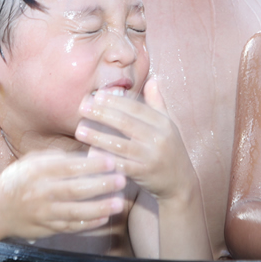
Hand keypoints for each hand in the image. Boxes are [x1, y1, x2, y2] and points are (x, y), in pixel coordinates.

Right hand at [0, 151, 125, 239]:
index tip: (111, 161)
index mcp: (37, 172)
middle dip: (101, 185)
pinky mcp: (46, 229)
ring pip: (75, 212)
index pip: (68, 167)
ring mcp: (43, 213)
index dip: (91, 164)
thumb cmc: (17, 181)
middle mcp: (40, 192)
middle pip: (75, 189)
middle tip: (122, 180)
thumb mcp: (30, 162)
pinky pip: (70, 227)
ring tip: (118, 203)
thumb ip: (55, 157)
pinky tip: (104, 218)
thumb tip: (85, 154)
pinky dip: (88, 224)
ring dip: (99, 208)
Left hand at [75, 79, 195, 202]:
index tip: (97, 95)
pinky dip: (106, 160)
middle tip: (82, 108)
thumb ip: (158, 103)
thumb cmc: (170, 150)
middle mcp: (159, 138)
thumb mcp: (168, 125)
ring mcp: (151, 157)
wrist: (181, 183)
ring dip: (98, 137)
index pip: (136, 107)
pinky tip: (90, 154)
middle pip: (126, 123)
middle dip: (102, 114)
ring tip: (80, 131)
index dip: (115, 101)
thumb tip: (154, 78)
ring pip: (121, 144)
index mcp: (163, 123)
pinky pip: (121, 166)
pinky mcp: (144, 174)